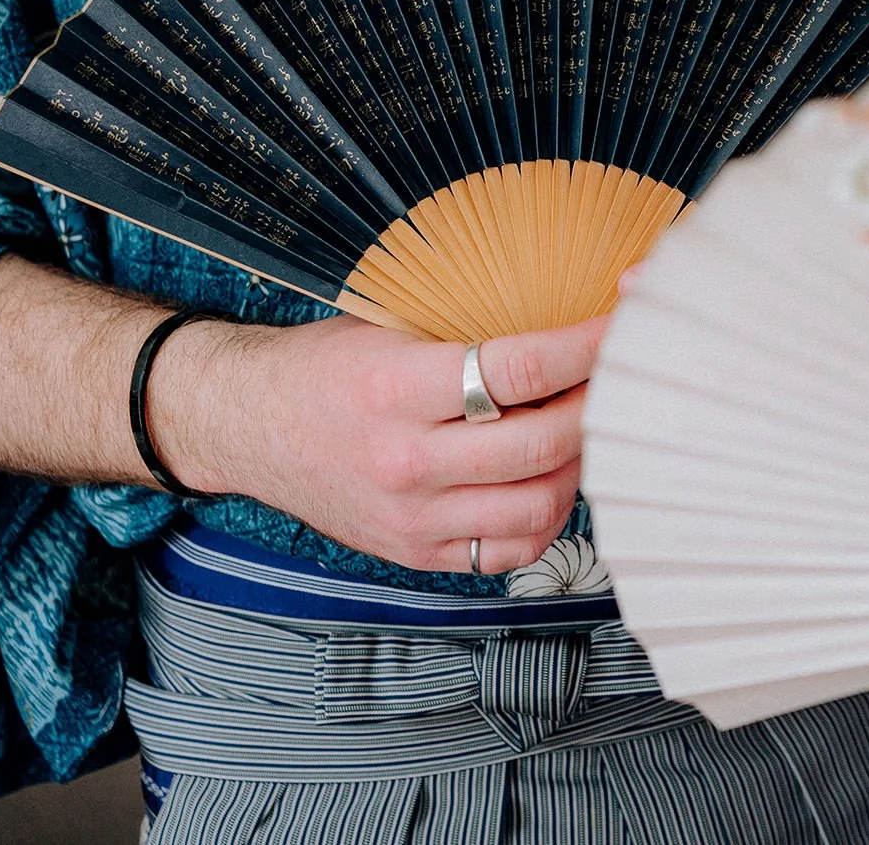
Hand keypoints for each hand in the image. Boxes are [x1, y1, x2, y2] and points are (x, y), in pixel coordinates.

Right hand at [154, 314, 605, 575]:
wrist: (244, 426)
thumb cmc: (322, 368)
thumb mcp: (386, 327)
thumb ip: (470, 332)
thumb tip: (571, 316)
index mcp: (394, 388)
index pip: (520, 369)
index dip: (588, 346)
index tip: (624, 322)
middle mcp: (404, 462)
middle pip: (544, 443)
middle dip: (599, 405)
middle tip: (618, 377)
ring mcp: (412, 518)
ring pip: (540, 505)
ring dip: (580, 463)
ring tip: (583, 426)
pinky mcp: (416, 554)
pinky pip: (511, 548)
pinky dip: (547, 515)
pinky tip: (547, 476)